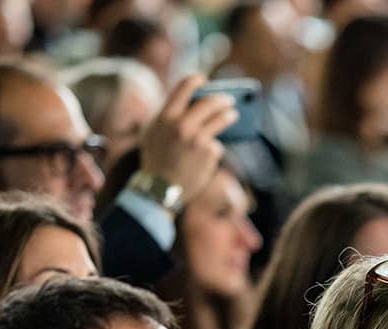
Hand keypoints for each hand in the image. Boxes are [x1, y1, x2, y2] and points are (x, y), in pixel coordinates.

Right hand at [138, 74, 234, 199]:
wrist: (161, 188)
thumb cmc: (156, 157)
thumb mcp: (153, 131)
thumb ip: (168, 115)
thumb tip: (191, 101)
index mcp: (166, 116)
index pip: (185, 86)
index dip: (196, 80)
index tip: (203, 80)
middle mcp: (183, 125)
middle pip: (209, 102)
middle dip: (221, 98)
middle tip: (228, 99)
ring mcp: (198, 139)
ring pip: (220, 120)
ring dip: (229, 115)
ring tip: (233, 114)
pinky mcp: (209, 153)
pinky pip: (215, 145)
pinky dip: (212, 148)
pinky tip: (207, 154)